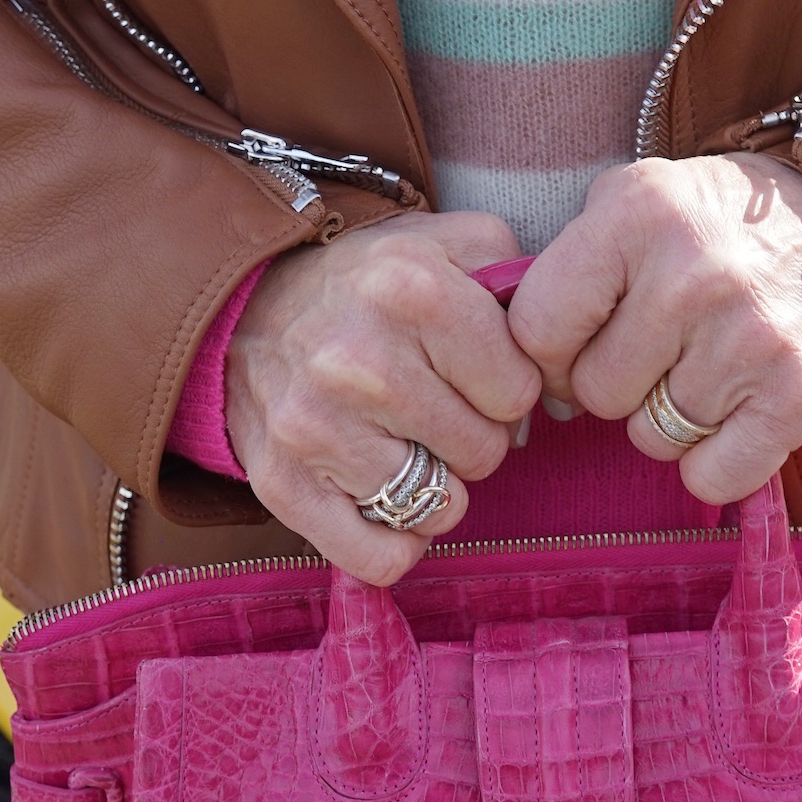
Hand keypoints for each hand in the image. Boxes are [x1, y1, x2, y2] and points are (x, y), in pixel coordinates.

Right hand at [225, 212, 539, 580]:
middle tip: (433, 408)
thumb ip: (512, 273)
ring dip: (435, 486)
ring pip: (439, 507)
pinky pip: (379, 558)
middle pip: (484, 452)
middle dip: (472, 435)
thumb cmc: (366, 286)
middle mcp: (360, 360)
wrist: (245, 311)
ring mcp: (315, 427)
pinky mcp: (283, 484)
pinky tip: (388, 505)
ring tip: (405, 444)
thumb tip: (556, 360)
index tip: (473, 373)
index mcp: (412, 289)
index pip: (519, 390)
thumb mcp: (441, 242)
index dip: (505, 387)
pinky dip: (396, 545)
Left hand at [507, 157, 801, 506]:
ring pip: (649, 437)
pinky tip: (737, 412)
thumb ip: (572, 265)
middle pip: (593, 392)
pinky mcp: (797, 399)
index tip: (581, 342)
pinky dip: (715, 460)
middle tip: (664, 348)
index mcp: (639, 213)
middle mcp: (693, 274)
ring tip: (711, 364)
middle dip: (618, 381)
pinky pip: (709, 477)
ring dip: (670, 417)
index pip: (537, 328)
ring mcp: (749, 341)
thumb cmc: (730, 226)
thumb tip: (517, 366)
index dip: (550, 350)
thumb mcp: (644, 199)